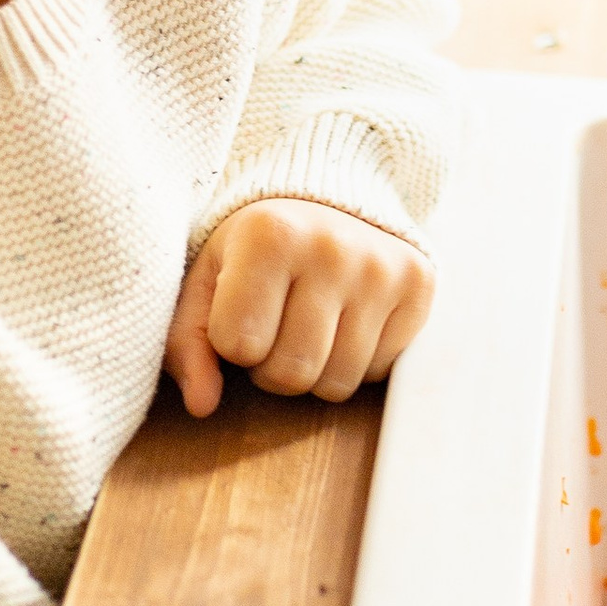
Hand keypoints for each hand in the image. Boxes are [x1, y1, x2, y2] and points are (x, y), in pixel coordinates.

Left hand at [163, 200, 432, 419]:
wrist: (326, 199)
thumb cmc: (252, 251)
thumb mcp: (205, 282)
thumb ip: (187, 343)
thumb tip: (202, 406)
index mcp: (268, 235)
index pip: (238, 347)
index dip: (233, 342)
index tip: (242, 309)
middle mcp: (331, 247)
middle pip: (292, 374)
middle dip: (272, 366)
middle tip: (275, 325)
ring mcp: (381, 266)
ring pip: (338, 383)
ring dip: (315, 369)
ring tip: (309, 325)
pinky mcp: (419, 283)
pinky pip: (380, 372)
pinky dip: (358, 360)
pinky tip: (347, 320)